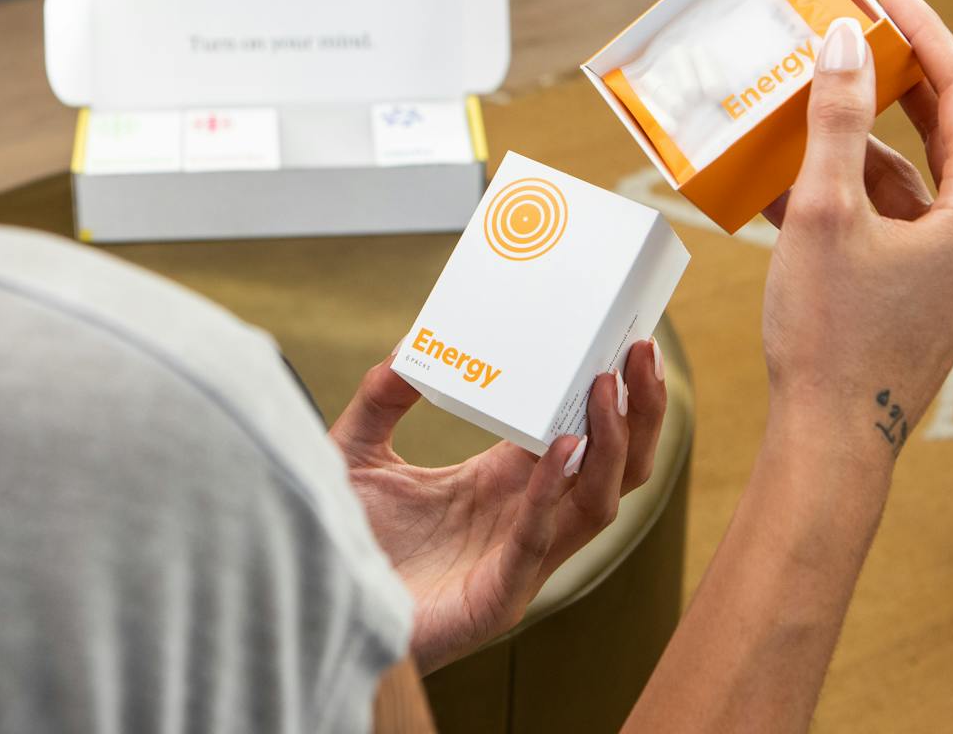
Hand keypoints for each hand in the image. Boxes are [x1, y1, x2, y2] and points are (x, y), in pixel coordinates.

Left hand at [331, 338, 667, 673]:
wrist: (310, 611)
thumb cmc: (343, 545)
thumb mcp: (358, 454)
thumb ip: (380, 400)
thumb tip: (409, 345)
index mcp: (503, 483)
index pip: (579, 434)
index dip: (608, 393)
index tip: (624, 340)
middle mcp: (524, 519)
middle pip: (611, 468)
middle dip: (637, 412)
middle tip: (642, 352)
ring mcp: (517, 561)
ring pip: (597, 504)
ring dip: (612, 445)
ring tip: (609, 387)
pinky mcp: (495, 598)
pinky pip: (538, 541)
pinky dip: (552, 495)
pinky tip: (561, 449)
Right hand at [759, 0, 952, 459]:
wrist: (832, 444)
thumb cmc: (830, 336)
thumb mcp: (826, 212)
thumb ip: (838, 118)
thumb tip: (844, 41)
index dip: (924, 30)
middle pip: (947, 129)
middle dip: (894, 78)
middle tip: (852, 29)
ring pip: (915, 178)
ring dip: (860, 142)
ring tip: (801, 105)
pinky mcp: (935, 292)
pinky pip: (898, 221)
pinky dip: (853, 196)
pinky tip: (789, 180)